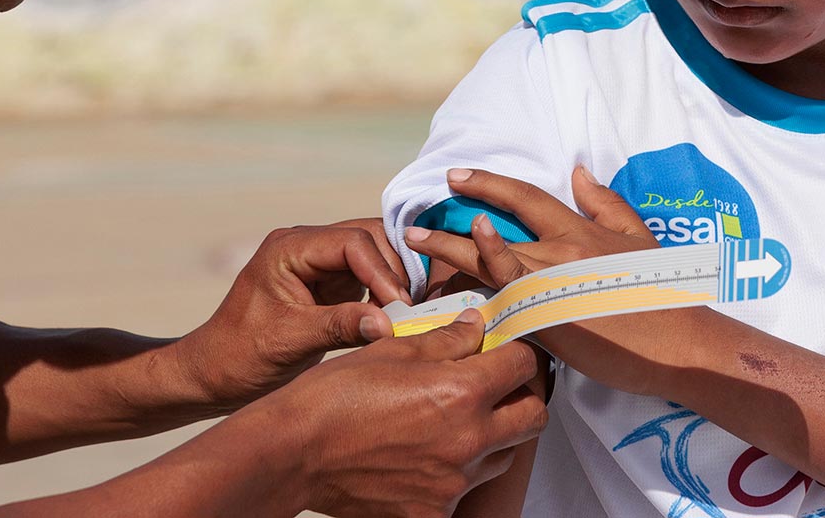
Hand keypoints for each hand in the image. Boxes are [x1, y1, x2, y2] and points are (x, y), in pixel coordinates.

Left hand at [164, 220, 411, 411]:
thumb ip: (338, 326)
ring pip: (375, 254)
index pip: (351, 242)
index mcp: (288, 248)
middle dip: (393, 272)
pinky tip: (396, 317)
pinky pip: (369, 276)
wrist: (214, 374)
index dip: (381, 271)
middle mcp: (305, 246)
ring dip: (393, 281)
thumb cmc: (239, 356)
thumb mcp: (288, 342)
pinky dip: (386, 293)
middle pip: (369, 238)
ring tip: (405, 316)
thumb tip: (389, 324)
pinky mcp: (329, 283)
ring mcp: (319, 263)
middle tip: (409, 311)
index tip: (399, 308)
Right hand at [246, 309, 548, 517]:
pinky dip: (454, 474)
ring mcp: (452, 483)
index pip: (524, 365)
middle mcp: (467, 441)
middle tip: (497, 386)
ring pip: (503, 455)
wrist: (292, 454)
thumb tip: (477, 326)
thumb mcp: (392, 351)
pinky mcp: (433, 513)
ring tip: (455, 422)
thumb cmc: (334, 396)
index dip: (518, 352)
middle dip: (522, 395)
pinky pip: (464, 490)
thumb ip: (446, 340)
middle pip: (533, 416)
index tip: (507, 351)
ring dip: (492, 436)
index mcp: (461, 392)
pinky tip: (425, 457)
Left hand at [404, 168, 695, 392]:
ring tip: (415, 246)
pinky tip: (444, 292)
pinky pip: (499, 306)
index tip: (455, 176)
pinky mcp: (547, 325)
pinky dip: (471, 298)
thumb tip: (577, 171)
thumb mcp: (639, 237)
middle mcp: (559, 253)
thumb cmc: (662, 292)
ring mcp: (549, 288)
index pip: (525, 197)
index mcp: (580, 231)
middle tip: (413, 221)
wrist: (679, 342)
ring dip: (448, 255)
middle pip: (493, 231)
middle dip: (450, 225)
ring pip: (488, 266)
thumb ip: (605, 204)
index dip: (488, 184)